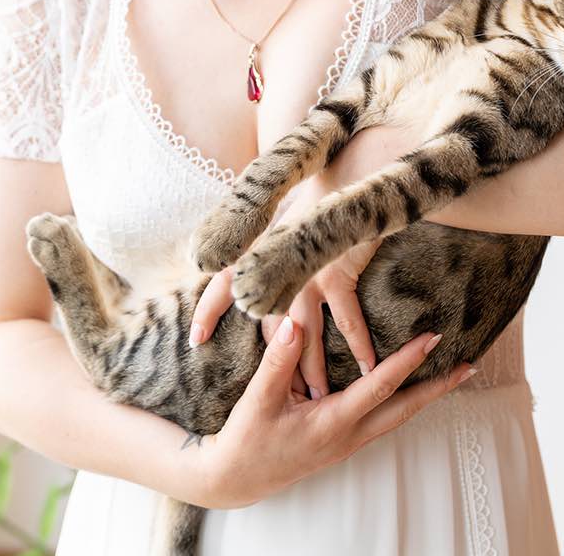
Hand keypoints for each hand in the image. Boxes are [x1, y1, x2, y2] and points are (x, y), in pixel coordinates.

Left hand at [191, 124, 426, 394]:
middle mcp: (279, 264)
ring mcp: (309, 271)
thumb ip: (268, 234)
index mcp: (262, 247)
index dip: (209, 309)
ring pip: (305, 333)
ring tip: (316, 398)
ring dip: (312, 368)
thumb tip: (247, 252)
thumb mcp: (285, 212)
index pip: (224, 281)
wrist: (350, 164)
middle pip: (269, 325)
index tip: (195, 340)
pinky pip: (349, 319)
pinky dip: (360, 345)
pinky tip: (368, 367)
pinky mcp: (339, 272)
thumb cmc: (320, 188)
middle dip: (273, 362)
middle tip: (276, 396)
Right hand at [197, 314, 475, 508]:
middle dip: (438, 388)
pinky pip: (381, 418)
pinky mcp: (341, 441)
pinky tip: (406, 390)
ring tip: (449, 376)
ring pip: (396, 416)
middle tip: (468, 367)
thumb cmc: (247, 440)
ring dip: (424, 396)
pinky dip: (401, 401)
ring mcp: (347, 442)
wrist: (235, 479)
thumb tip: (295, 324)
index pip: (380, 386)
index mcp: (332, 423)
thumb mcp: (257, 399)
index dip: (407, 361)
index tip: (432, 339)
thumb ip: (278, 361)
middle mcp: (348, 435)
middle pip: (404, 409)